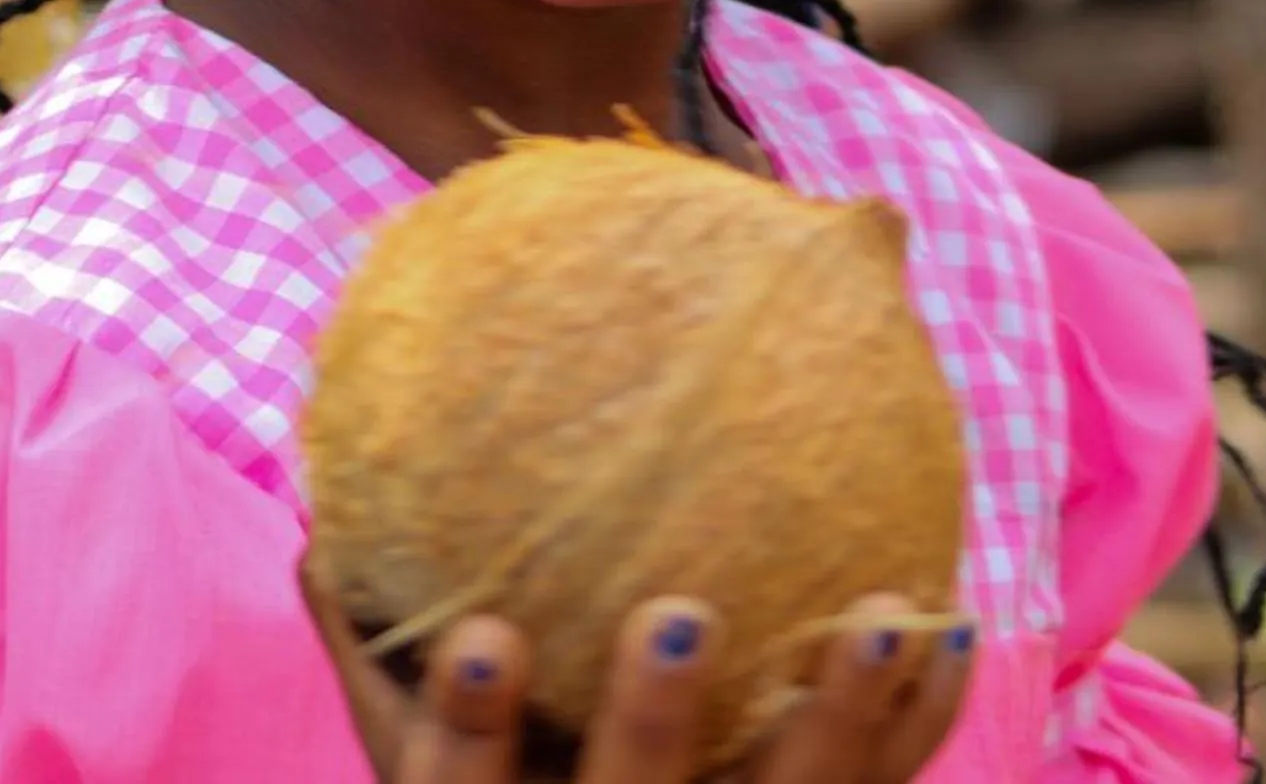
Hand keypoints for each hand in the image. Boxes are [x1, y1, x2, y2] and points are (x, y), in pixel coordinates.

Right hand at [307, 571, 976, 782]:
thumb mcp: (417, 748)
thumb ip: (374, 646)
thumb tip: (318, 517)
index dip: (473, 723)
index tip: (489, 633)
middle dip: (654, 721)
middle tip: (681, 612)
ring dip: (840, 719)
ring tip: (883, 615)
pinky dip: (914, 718)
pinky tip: (947, 624)